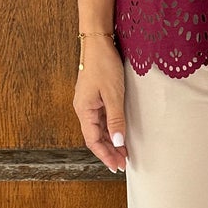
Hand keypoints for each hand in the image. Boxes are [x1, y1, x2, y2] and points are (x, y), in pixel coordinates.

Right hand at [74, 34, 128, 172]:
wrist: (98, 42)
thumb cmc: (103, 65)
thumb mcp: (113, 94)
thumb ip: (116, 119)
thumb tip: (118, 141)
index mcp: (84, 110)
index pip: (92, 140)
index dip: (105, 155)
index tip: (117, 165)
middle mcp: (84, 109)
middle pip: (95, 137)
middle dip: (109, 151)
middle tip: (123, 163)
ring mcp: (89, 103)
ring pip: (99, 129)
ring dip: (111, 141)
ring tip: (124, 152)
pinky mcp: (95, 97)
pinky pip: (102, 119)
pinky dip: (111, 129)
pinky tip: (120, 134)